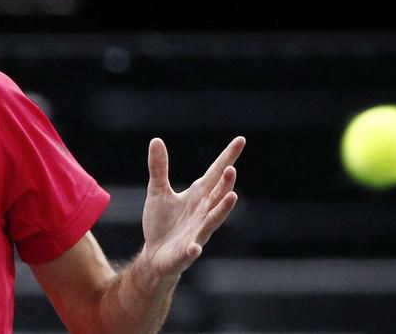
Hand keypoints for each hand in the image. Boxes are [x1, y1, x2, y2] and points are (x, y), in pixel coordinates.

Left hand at [138, 136, 244, 283]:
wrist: (155, 255)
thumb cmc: (161, 223)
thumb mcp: (157, 191)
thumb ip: (159, 168)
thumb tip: (156, 140)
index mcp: (198, 196)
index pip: (216, 173)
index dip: (228, 157)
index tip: (241, 140)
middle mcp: (203, 212)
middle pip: (218, 195)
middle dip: (226, 184)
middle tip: (231, 169)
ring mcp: (197, 232)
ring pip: (213, 220)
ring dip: (222, 209)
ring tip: (232, 197)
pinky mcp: (186, 252)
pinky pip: (191, 250)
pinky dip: (194, 248)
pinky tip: (195, 247)